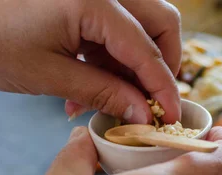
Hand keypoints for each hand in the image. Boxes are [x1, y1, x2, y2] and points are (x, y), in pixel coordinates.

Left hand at [0, 0, 181, 123]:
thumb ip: (104, 93)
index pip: (147, 51)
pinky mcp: (84, 2)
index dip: (163, 88)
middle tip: (152, 99)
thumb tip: (142, 113)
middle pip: (160, 22)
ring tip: (110, 98)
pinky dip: (113, 58)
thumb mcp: (49, 74)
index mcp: (93, 1)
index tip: (171, 116)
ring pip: (142, 24)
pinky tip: (91, 85)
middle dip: (163, 64)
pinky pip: (116, 28)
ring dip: (136, 64)